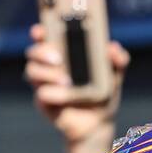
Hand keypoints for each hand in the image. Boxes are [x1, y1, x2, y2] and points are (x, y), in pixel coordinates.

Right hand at [25, 23, 129, 147]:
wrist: (98, 123)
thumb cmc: (103, 95)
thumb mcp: (115, 76)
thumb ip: (119, 60)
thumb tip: (113, 48)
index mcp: (64, 53)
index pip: (46, 36)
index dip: (39, 31)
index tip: (40, 29)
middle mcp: (50, 66)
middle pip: (33, 52)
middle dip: (41, 51)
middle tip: (58, 58)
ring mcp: (44, 83)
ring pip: (32, 71)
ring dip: (47, 74)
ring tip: (67, 82)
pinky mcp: (44, 101)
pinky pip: (40, 93)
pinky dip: (52, 93)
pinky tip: (65, 95)